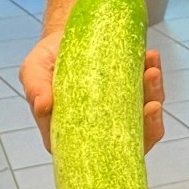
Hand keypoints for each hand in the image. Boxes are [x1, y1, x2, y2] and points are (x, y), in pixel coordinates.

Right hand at [20, 30, 164, 151]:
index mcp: (74, 132)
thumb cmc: (47, 60)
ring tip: (151, 71)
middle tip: (152, 104)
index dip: (117, 148)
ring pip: (146, 115)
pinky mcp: (134, 92)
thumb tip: (44, 107)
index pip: (97, 152)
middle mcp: (101, 126)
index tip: (128, 133)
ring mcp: (121, 110)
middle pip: (130, 138)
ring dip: (154, 95)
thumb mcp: (34, 70)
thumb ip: (35, 88)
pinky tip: (151, 59)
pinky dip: (154, 76)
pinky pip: (150, 91)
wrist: (64, 35)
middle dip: (147, 124)